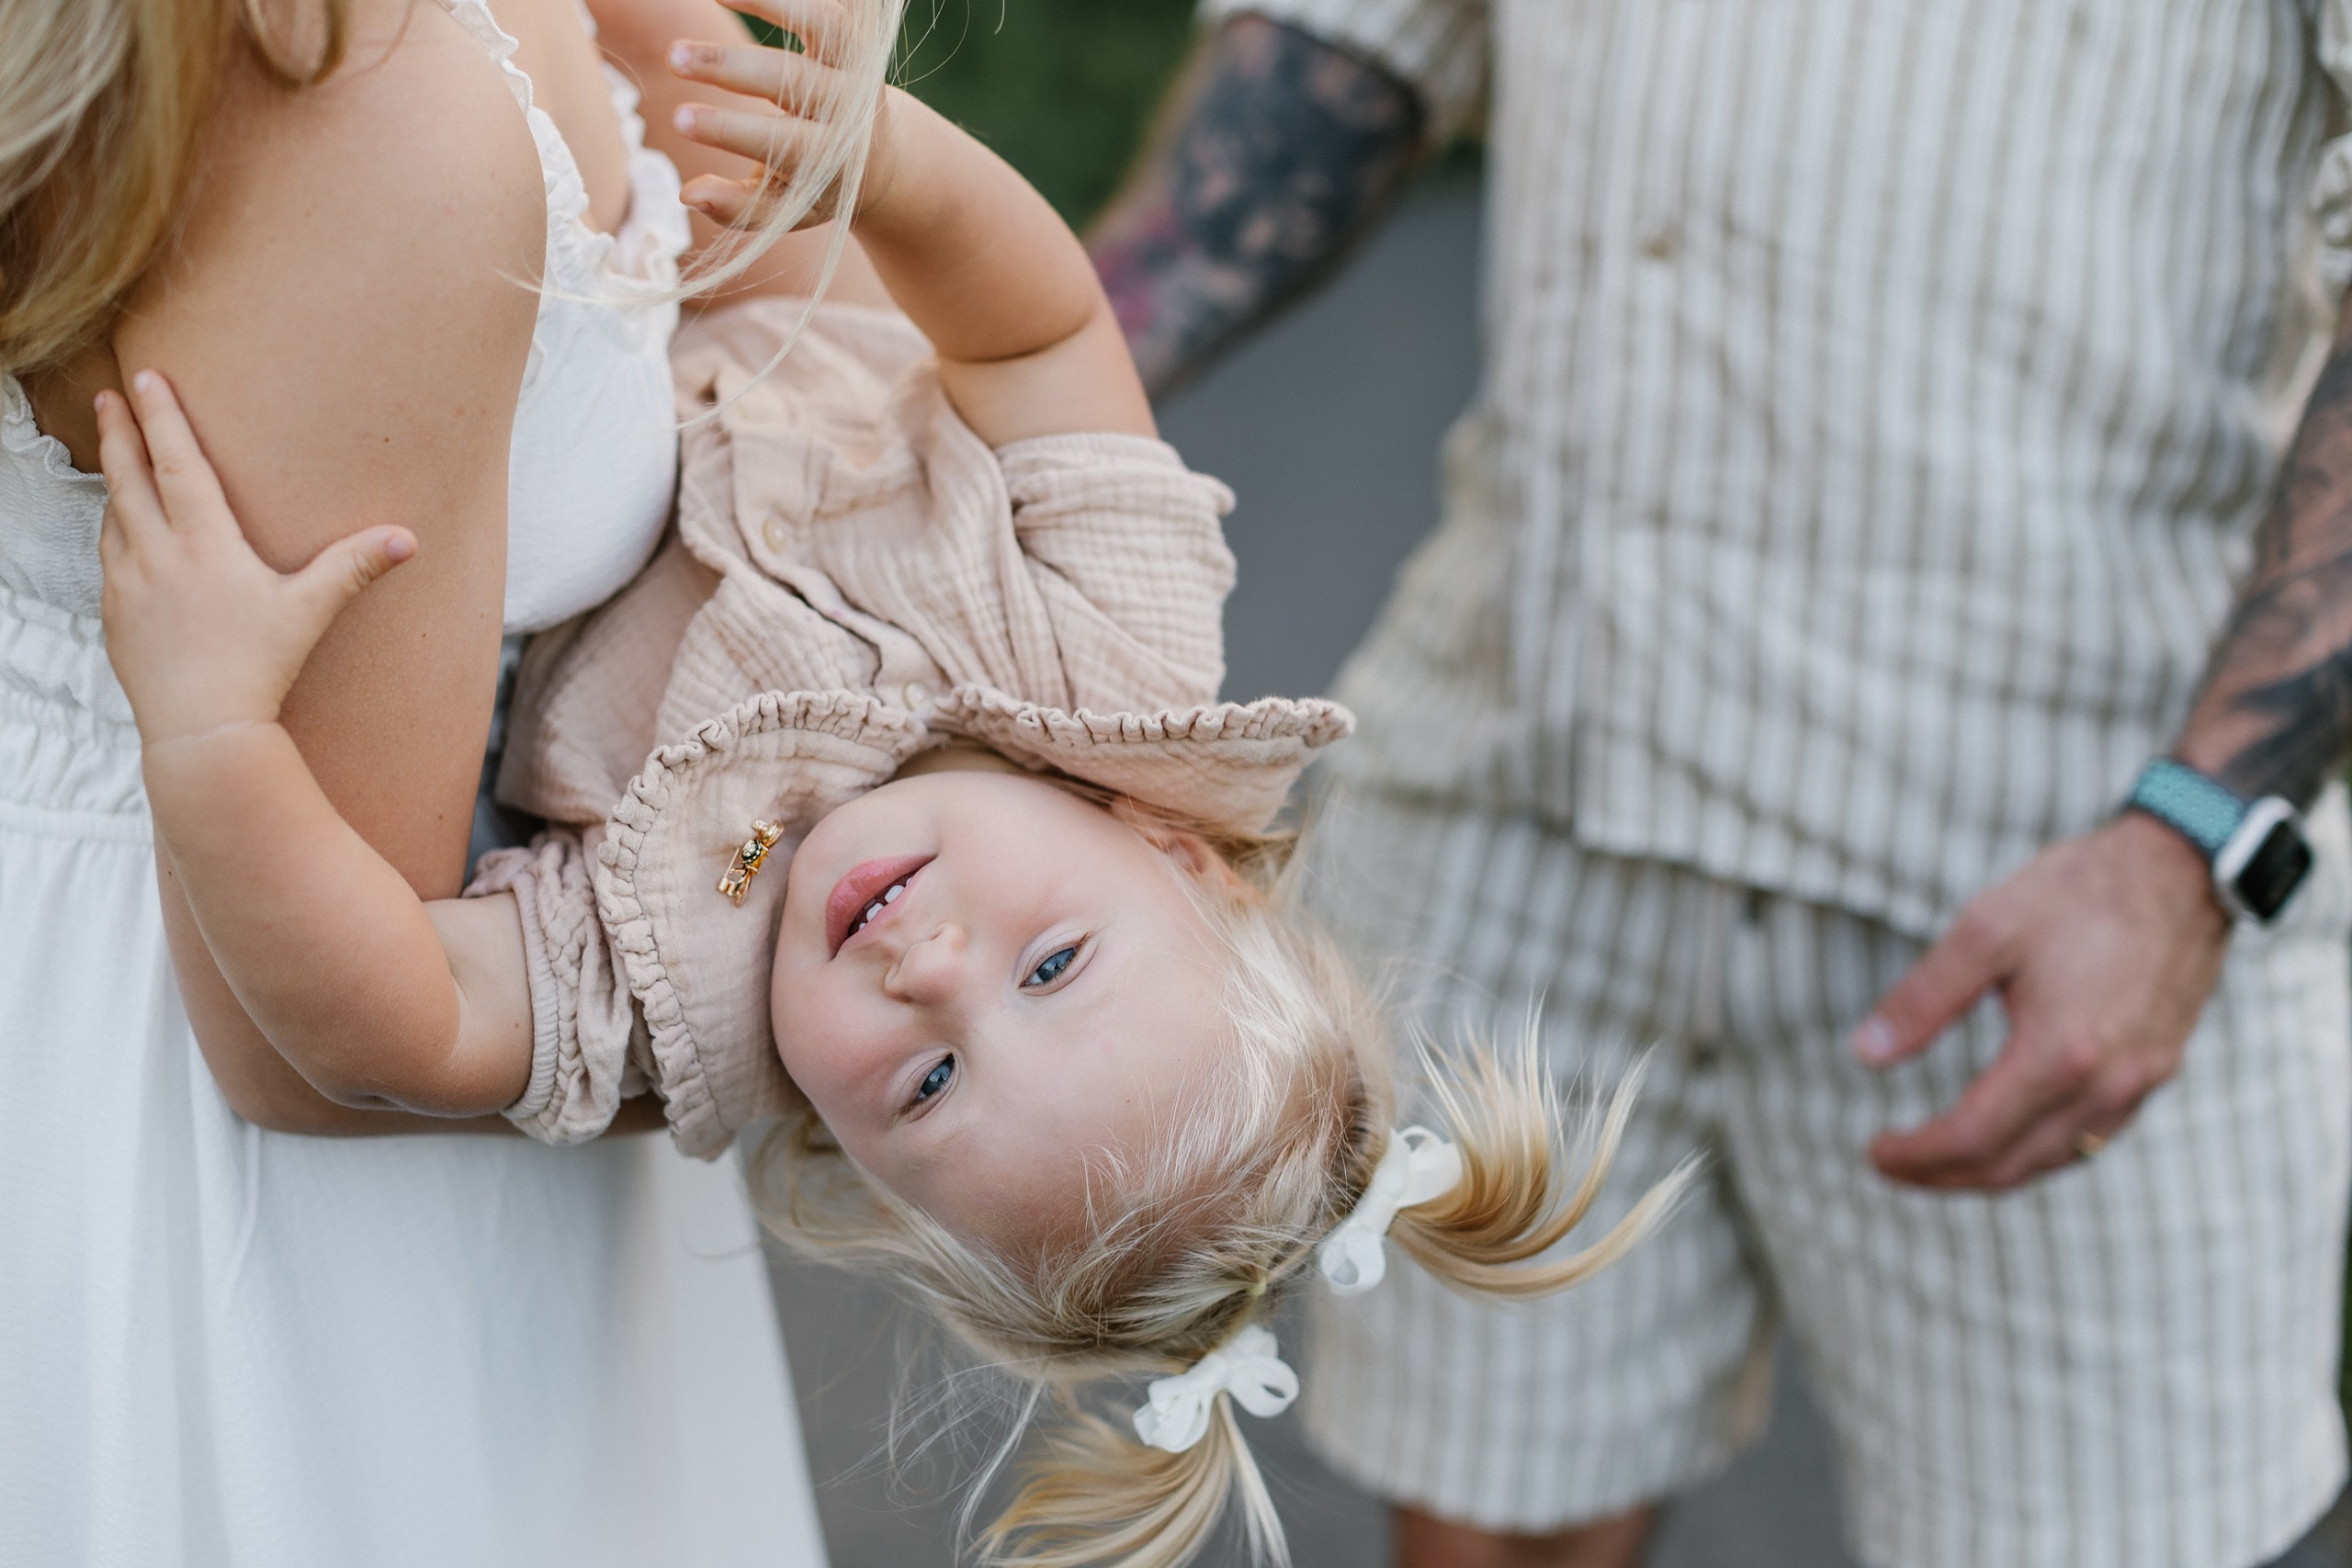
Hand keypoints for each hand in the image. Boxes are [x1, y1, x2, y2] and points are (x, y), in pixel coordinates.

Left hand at [97, 371, 414, 748]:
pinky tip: (123, 533)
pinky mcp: (113, 617)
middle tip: (107, 397)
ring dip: (112, 481)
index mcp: (202, 542)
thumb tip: (408, 538)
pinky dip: (113, 532)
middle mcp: (154, 554)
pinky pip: (109, 558)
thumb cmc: (259, 668)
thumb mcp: (310, 612)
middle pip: (126, 477)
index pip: (175, 462)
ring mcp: (125, 585)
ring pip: (112, 516)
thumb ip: (354, 567)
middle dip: (118, 432)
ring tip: (116, 459)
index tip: (143, 378)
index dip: (161, 416)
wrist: (201, 730)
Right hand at [663, 0, 912, 231]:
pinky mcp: (855, 39)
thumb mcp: (781, 209)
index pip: (780, 142)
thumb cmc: (812, 185)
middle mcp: (849, 110)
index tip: (680, 118)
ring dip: (767, 2)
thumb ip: (736, 208)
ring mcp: (856, 69)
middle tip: (674, 57)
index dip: (729, 130)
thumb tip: (687, 195)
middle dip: (730, 68)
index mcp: (831, 158)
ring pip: (823, 25)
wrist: (879, 159)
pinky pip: (827, 4)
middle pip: (792, 81)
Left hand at [1851, 812, 2230, 1189]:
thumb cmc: (2079, 891)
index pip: (1973, 1135)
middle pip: (2012, 1164)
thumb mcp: (1985, 931)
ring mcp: (2140, 1083)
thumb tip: (1866, 1054)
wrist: (2182, 869)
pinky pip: (2091, 1138)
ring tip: (1937, 1160)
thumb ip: (1922, 999)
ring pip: (2054, 1160)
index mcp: (2059, 1051)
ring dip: (1991, 1172)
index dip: (1917, 1155)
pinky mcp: (2157, 1071)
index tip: (1873, 1152)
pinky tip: (2007, 1135)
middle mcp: (2106, 1083)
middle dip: (1944, 1176)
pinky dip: (2039, 1151)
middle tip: (1892, 1166)